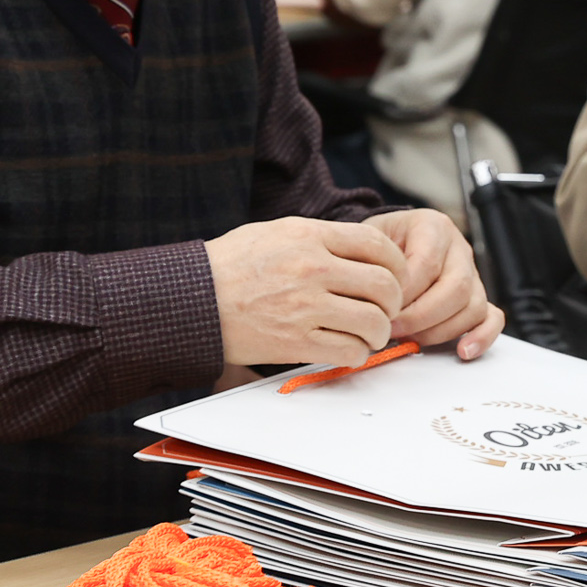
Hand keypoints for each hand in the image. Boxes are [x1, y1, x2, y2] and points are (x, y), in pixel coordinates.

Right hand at [205, 216, 408, 367]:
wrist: (190, 300)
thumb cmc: (229, 266)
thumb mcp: (276, 232)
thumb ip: (320, 238)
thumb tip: (360, 250)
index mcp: (309, 236)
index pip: (379, 246)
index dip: (397, 265)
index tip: (394, 278)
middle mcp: (312, 268)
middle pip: (385, 285)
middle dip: (393, 302)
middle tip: (384, 310)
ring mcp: (305, 306)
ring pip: (373, 322)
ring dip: (378, 332)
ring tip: (368, 333)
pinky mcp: (296, 342)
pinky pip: (349, 351)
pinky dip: (357, 354)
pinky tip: (346, 348)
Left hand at [363, 209, 503, 358]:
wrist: (386, 245)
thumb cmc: (376, 246)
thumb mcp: (367, 242)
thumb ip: (371, 262)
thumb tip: (375, 300)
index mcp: (432, 226)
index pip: (427, 262)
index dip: (405, 293)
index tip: (382, 310)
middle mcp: (458, 247)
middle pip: (456, 287)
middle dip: (421, 316)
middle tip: (392, 329)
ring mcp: (472, 273)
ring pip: (473, 306)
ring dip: (440, 330)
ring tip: (411, 339)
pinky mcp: (478, 297)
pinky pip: (492, 318)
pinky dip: (482, 337)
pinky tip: (463, 351)